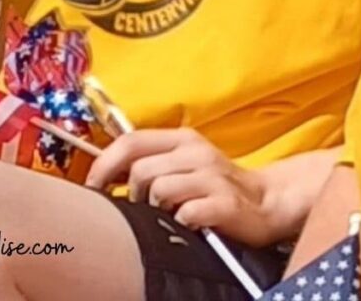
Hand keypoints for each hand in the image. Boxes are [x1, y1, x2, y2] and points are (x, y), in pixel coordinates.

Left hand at [85, 128, 278, 246]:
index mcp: (182, 138)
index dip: (105, 164)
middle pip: (141, 168)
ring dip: (154, 209)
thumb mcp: (184, 162)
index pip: (131, 141)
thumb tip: (106, 171)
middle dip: (130, 192)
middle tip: (137, 206)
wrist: (266, 201)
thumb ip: (151, 160)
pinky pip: (186, 213)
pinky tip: (188, 223)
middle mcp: (196, 151)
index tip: (93, 185)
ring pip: (159, 190)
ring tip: (167, 214)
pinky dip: (180, 222)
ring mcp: (211, 176)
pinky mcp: (224, 203)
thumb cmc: (216, 184)